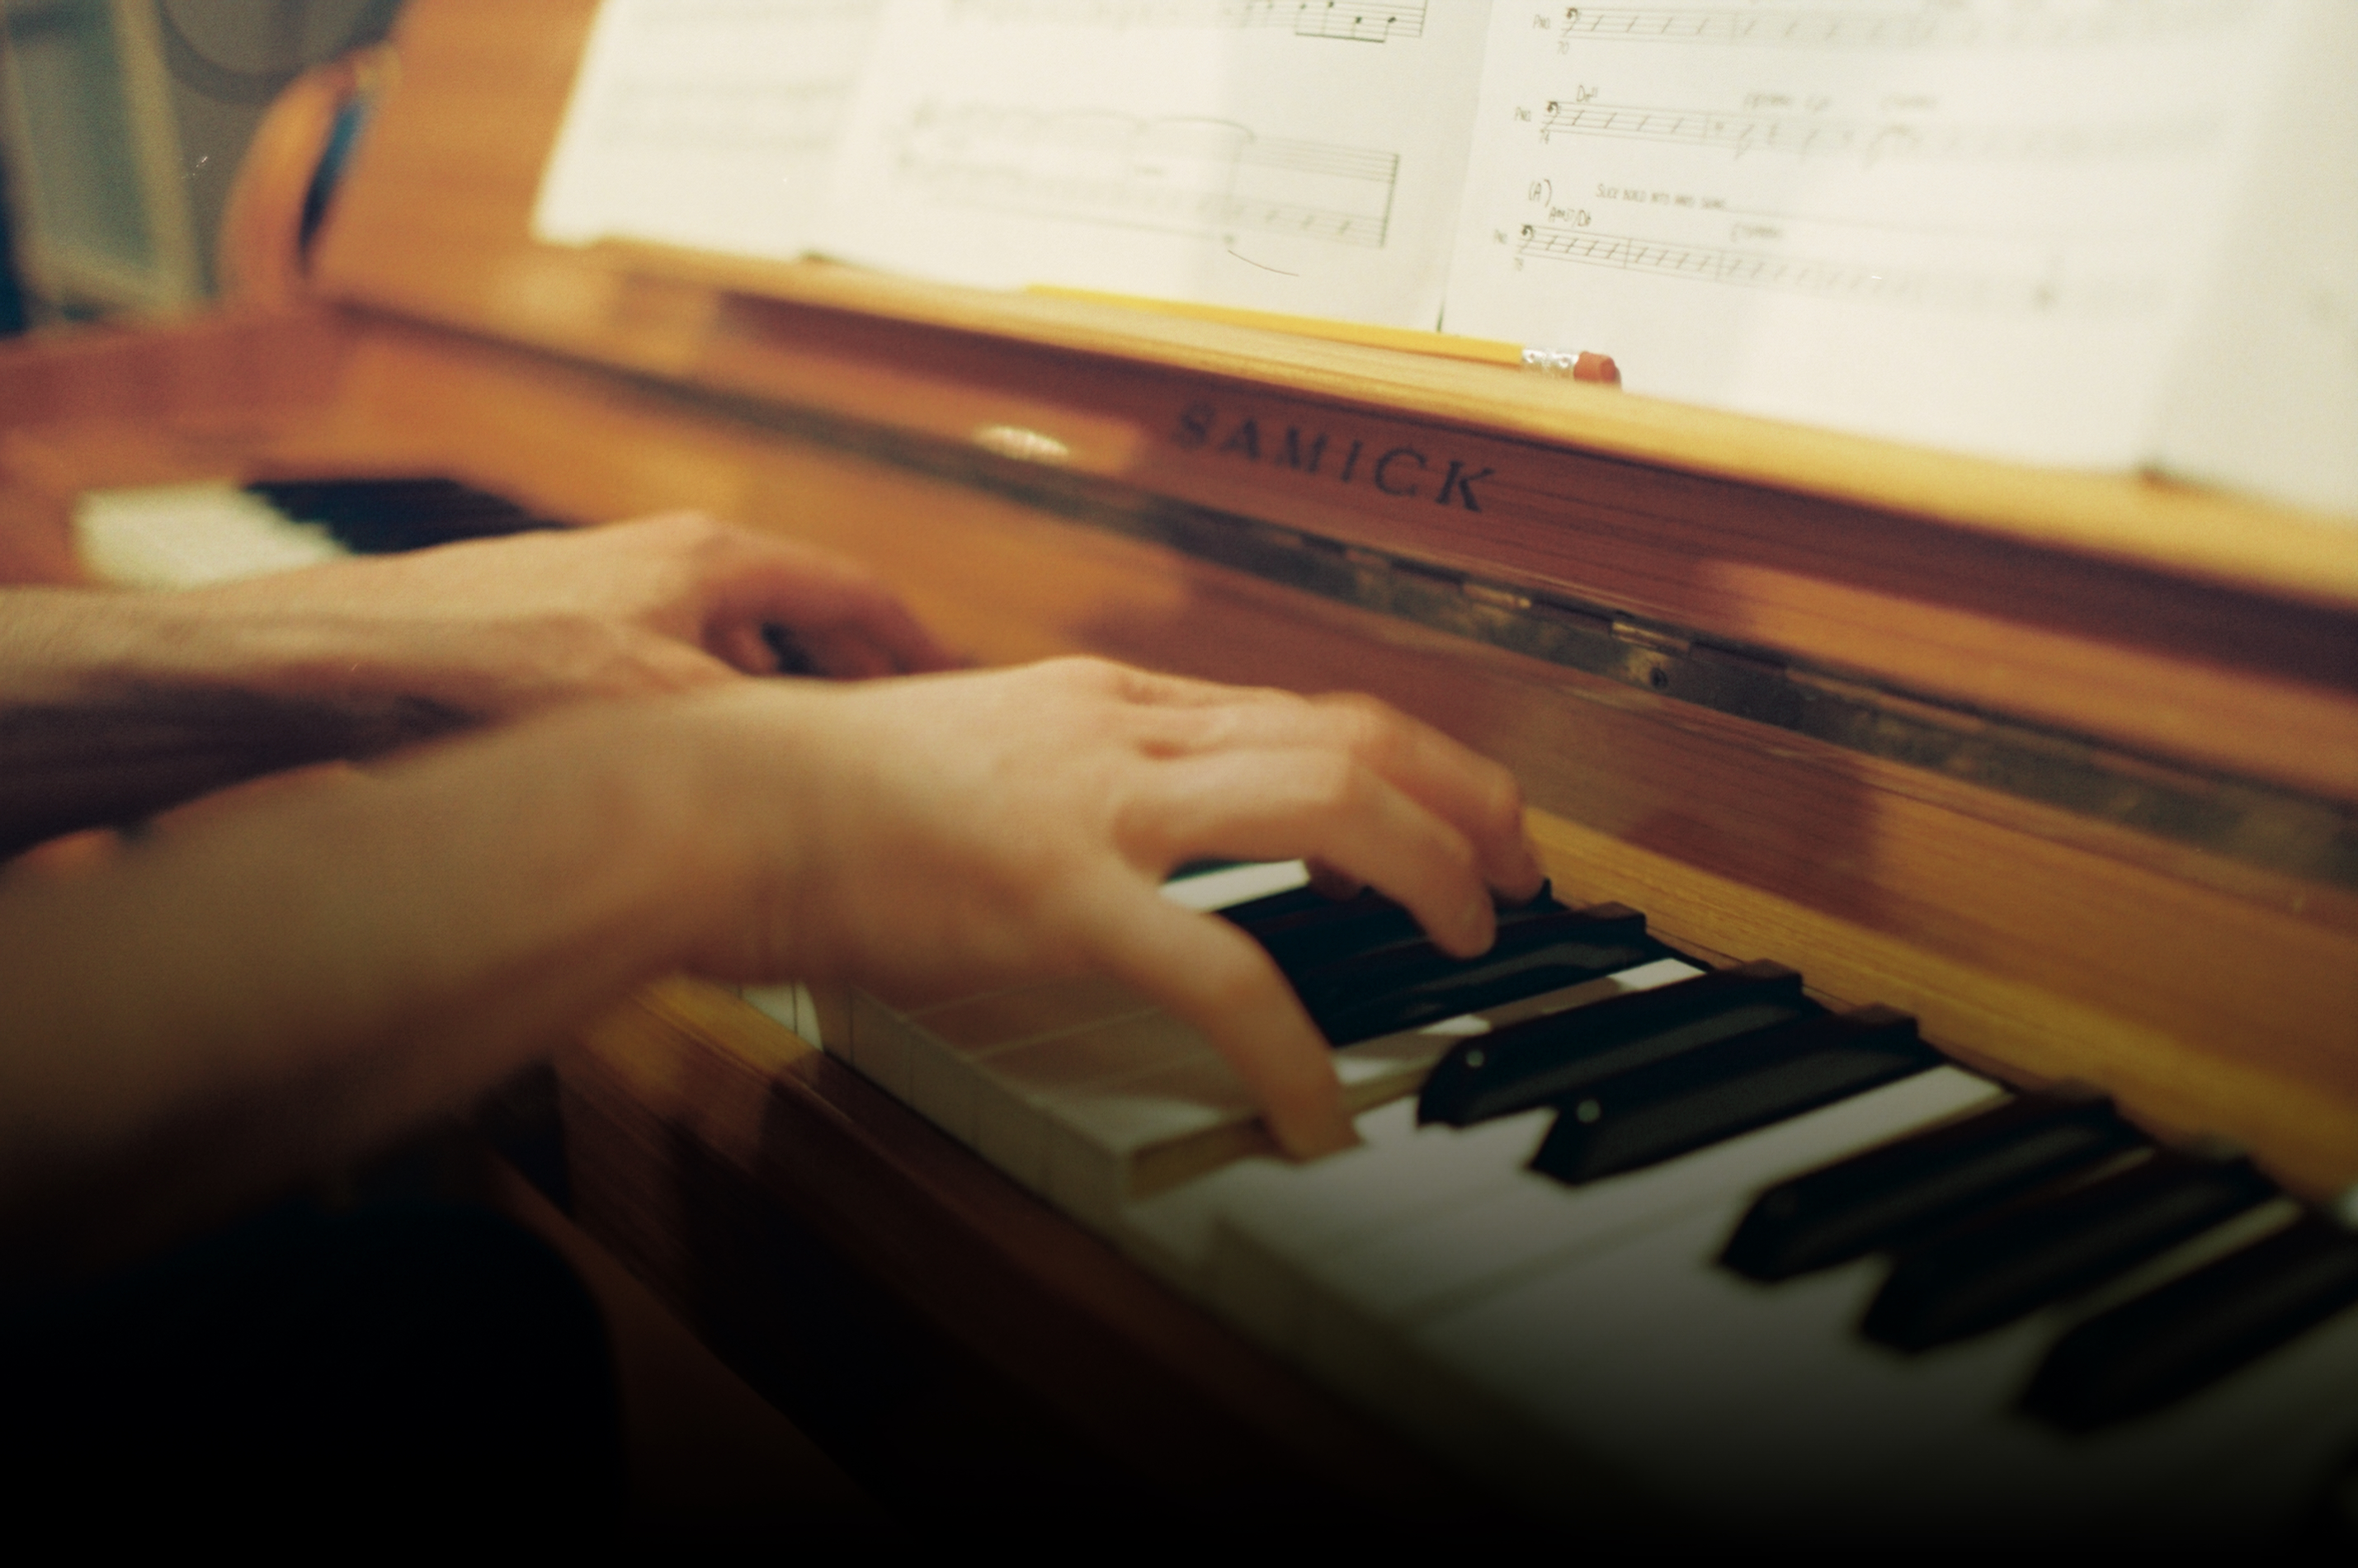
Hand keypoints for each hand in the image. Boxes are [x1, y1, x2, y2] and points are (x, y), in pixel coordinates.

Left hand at [190, 510, 961, 715]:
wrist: (350, 660)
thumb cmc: (500, 670)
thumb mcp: (671, 715)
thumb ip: (777, 735)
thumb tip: (863, 775)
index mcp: (717, 559)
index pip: (855, 589)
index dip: (916, 641)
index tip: (958, 679)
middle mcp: (669, 557)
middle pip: (799, 607)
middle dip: (855, 663)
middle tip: (901, 717)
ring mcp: (612, 585)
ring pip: (732, 633)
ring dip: (781, 681)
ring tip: (811, 743)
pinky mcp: (560, 621)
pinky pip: (674, 652)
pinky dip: (712, 692)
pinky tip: (695, 749)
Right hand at [678, 658, 1545, 1155]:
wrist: (706, 801)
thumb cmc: (814, 793)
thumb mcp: (969, 756)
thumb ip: (1060, 779)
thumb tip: (1121, 833)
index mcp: (1103, 700)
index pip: (1298, 705)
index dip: (1407, 757)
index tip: (1458, 812)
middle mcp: (1121, 727)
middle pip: (1350, 730)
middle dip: (1467, 798)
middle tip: (1520, 870)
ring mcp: (1095, 802)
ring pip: (1325, 802)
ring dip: (1427, 871)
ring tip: (1469, 941)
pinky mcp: (1055, 895)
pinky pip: (1219, 968)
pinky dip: (1292, 1047)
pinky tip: (1319, 1119)